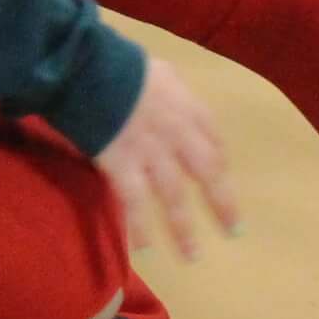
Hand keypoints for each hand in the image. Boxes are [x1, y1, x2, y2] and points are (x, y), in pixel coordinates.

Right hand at [95, 58, 238, 262]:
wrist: (86, 66)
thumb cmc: (118, 62)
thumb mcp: (157, 68)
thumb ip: (170, 87)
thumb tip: (171, 94)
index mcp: (187, 108)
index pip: (214, 142)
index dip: (220, 164)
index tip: (221, 180)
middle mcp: (177, 135)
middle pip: (207, 175)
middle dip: (222, 204)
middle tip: (232, 231)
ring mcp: (150, 154)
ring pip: (174, 197)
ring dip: (183, 229)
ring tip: (192, 256)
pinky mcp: (122, 165)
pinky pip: (134, 203)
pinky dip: (140, 227)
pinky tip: (144, 249)